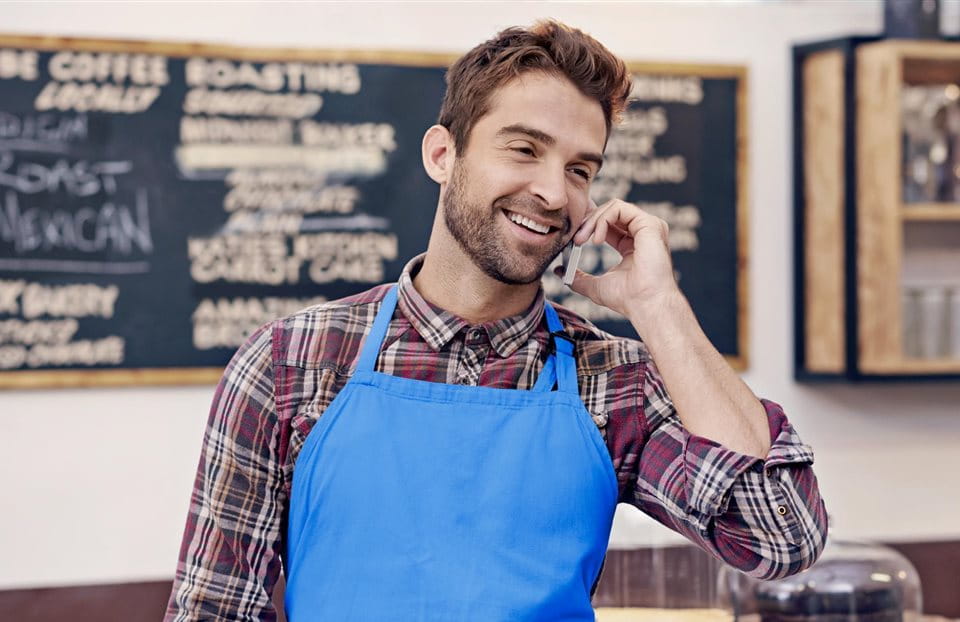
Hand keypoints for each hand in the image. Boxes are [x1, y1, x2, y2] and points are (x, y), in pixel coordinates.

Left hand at [562, 199, 682, 325]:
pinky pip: (619, 209)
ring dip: (592, 221)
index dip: (588, 224)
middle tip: (575, 240)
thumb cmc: (627, 299)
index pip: (608, 223)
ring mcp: (648, 227)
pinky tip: (596, 240)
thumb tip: (559, 271)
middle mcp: (642, 232)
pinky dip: (603, 220)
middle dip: (587, 222)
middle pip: (609, 212)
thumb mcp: (595, 286)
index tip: (573, 237)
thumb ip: (578, 277)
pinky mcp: (650, 224)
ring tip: (582, 240)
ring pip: (613, 207)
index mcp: (631, 244)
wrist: (645, 304)